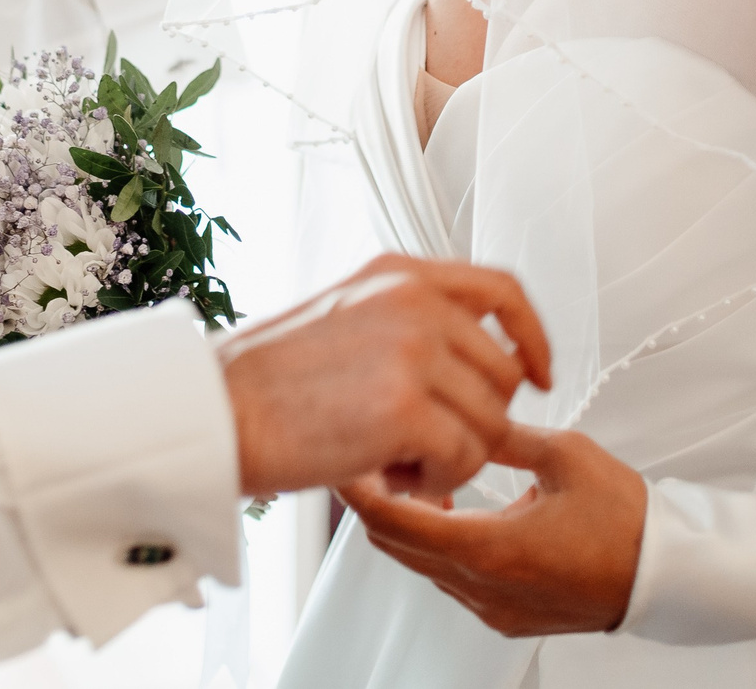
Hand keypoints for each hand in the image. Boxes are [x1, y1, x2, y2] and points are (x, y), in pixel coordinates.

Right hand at [218, 255, 551, 500]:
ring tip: (396, 459)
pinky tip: (392, 475)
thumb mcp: (344, 313)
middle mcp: (414, 303)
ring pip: (489, 422)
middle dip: (477, 420)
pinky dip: (435, 480)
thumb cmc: (267, 381)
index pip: (502, 290)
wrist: (216, 413)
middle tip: (422, 444)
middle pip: (503, 374)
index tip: (539, 372)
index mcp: (400, 275)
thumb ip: (406, 319)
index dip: (532, 336)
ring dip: (452, 456)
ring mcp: (413, 351)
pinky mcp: (406, 407)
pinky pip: (463, 456)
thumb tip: (471, 358)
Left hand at [338, 421, 648, 635]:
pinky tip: (457, 510)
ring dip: (410, 523)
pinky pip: (451, 580)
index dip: (359, 491)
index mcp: (490, 548)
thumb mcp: (564, 456)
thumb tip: (464, 413)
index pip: (394, 523)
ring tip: (421, 476)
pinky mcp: (505, 615)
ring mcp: (492, 607)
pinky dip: (440, 545)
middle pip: (397, 547)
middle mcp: (483, 587)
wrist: (666, 575)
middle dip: (378, 503)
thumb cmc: (627, 523)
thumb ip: (503, 435)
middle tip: (377, 458)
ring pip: (421, 564)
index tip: (348, 461)